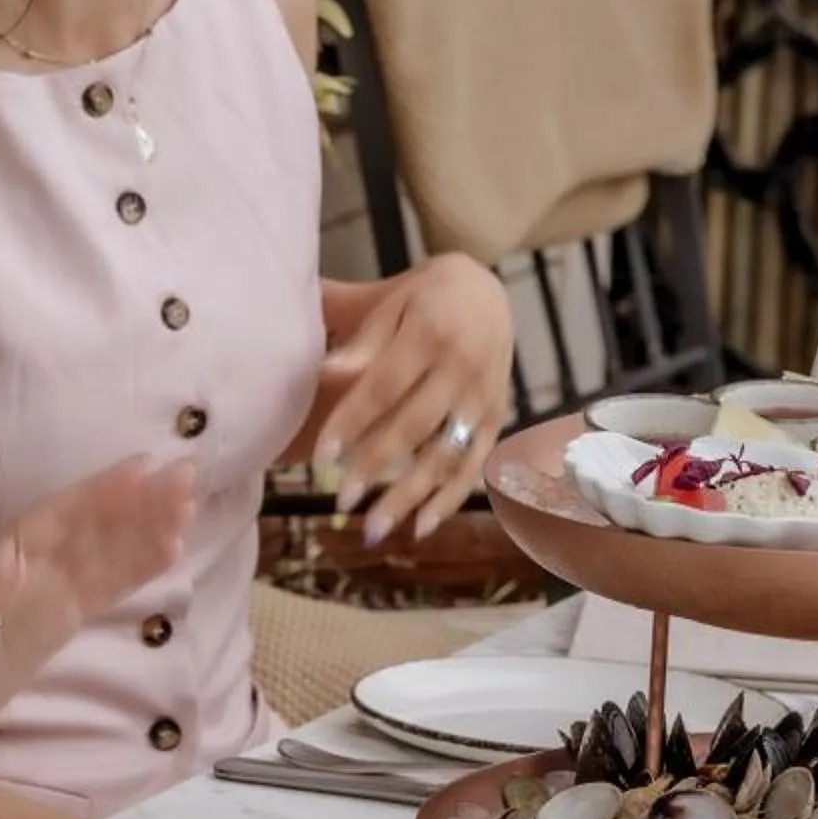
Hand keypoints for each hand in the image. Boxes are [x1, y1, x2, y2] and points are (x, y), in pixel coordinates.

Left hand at [0, 454, 196, 750]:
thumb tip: (13, 558)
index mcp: (2, 560)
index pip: (60, 519)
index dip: (100, 494)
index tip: (143, 467)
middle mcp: (32, 567)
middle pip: (93, 528)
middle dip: (139, 502)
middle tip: (188, 474)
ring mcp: (47, 593)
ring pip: (106, 554)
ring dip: (146, 529)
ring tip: (189, 506)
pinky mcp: (57, 622)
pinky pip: (104, 589)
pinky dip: (136, 570)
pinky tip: (168, 552)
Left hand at [314, 256, 513, 545]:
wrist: (486, 289)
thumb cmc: (423, 298)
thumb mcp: (390, 303)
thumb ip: (361, 342)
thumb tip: (324, 372)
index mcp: (431, 332)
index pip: (385, 385)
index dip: (352, 422)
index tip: (321, 457)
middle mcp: (463, 367)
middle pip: (415, 425)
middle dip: (376, 466)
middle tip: (340, 500)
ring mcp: (484, 396)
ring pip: (446, 453)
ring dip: (410, 495)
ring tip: (374, 529)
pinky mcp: (496, 418)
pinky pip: (474, 464)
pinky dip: (451, 499)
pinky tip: (421, 528)